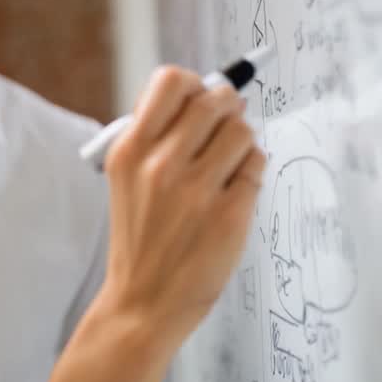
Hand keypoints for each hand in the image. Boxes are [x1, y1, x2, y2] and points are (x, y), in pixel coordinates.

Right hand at [99, 65, 266, 340]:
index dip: (192, 83)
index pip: (170, 82)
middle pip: (214, 100)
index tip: (198, 98)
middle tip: (224, 124)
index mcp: (128, 150)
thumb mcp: (126, 179)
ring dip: (241, 140)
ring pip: (241, 130)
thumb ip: (155, 137)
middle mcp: (160, 165)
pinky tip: (234, 187)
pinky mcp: (229, 214)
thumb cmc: (140, 236)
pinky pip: (256, 165)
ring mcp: (196, 191)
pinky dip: (250, 170)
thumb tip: (204, 95)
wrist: (144, 300)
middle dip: (226, 107)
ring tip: (227, 162)